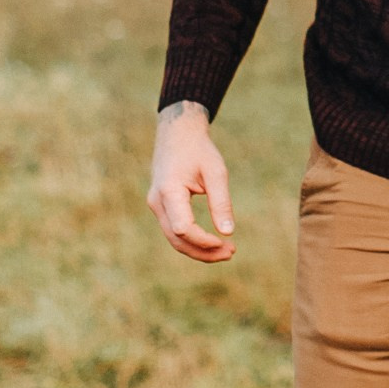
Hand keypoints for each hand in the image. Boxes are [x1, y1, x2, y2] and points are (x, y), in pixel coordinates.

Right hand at [150, 100, 234, 262]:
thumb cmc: (199, 150)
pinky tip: (213, 243)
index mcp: (169, 191)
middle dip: (203, 252)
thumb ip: (221, 201)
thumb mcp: (215, 171)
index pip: (183, 228)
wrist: (177, 134)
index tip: (227, 241)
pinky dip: (192, 241)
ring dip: (199, 249)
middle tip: (231, 253)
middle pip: (177, 240)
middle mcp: (157, 202)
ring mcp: (156, 206)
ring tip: (226, 251)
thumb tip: (228, 232)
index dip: (204, 240)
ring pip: (174, 239)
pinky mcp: (161, 207)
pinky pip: (174, 231)